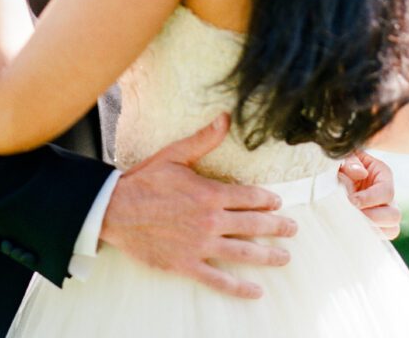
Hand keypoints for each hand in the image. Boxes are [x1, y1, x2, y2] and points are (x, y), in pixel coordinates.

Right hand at [100, 113, 296, 298]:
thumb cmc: (144, 181)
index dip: (268, 200)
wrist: (115, 210)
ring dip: (267, 256)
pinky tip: (256, 291)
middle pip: (253, 225)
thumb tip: (226, 118)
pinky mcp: (187, 264)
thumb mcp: (174, 155)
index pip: (249, 197)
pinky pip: (219, 280)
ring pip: (243, 253)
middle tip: (293, 229)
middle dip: (277, 227)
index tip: (278, 203)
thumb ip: (203, 139)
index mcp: (209, 193)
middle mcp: (210, 221)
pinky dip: (239, 288)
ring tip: (285, 257)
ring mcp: (200, 245)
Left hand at [338, 150, 400, 238]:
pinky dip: (367, 235)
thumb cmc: (341, 162)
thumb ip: (351, 161)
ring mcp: (383, 212)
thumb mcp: (345, 156)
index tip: (351, 201)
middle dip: (373, 218)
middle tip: (352, 214)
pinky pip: (380, 237)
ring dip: (371, 229)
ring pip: (391, 230)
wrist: (335, 172)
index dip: (370, 199)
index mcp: (383, 175)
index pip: (387, 192)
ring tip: (351, 222)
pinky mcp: (376, 224)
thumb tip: (360, 173)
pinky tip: (351, 228)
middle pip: (394, 215)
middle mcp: (388, 196)